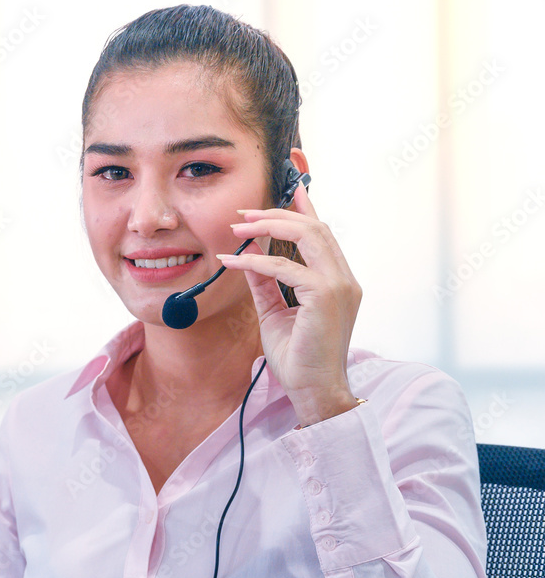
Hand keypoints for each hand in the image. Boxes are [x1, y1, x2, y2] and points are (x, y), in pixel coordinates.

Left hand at [217, 182, 362, 426]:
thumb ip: (266, 284)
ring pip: (308, 236)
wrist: (313, 391)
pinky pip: (285, 267)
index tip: (292, 187)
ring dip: (269, 226)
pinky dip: (256, 260)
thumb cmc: (298, 358)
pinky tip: (233, 260)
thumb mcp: (275, 313)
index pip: (323, 235)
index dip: (307, 208)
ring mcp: (339, 285)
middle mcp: (344, 278)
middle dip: (278, 214)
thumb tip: (249, 257)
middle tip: (243, 214)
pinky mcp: (325, 296)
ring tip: (238, 227)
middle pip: (315, 228)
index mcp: (338, 281)